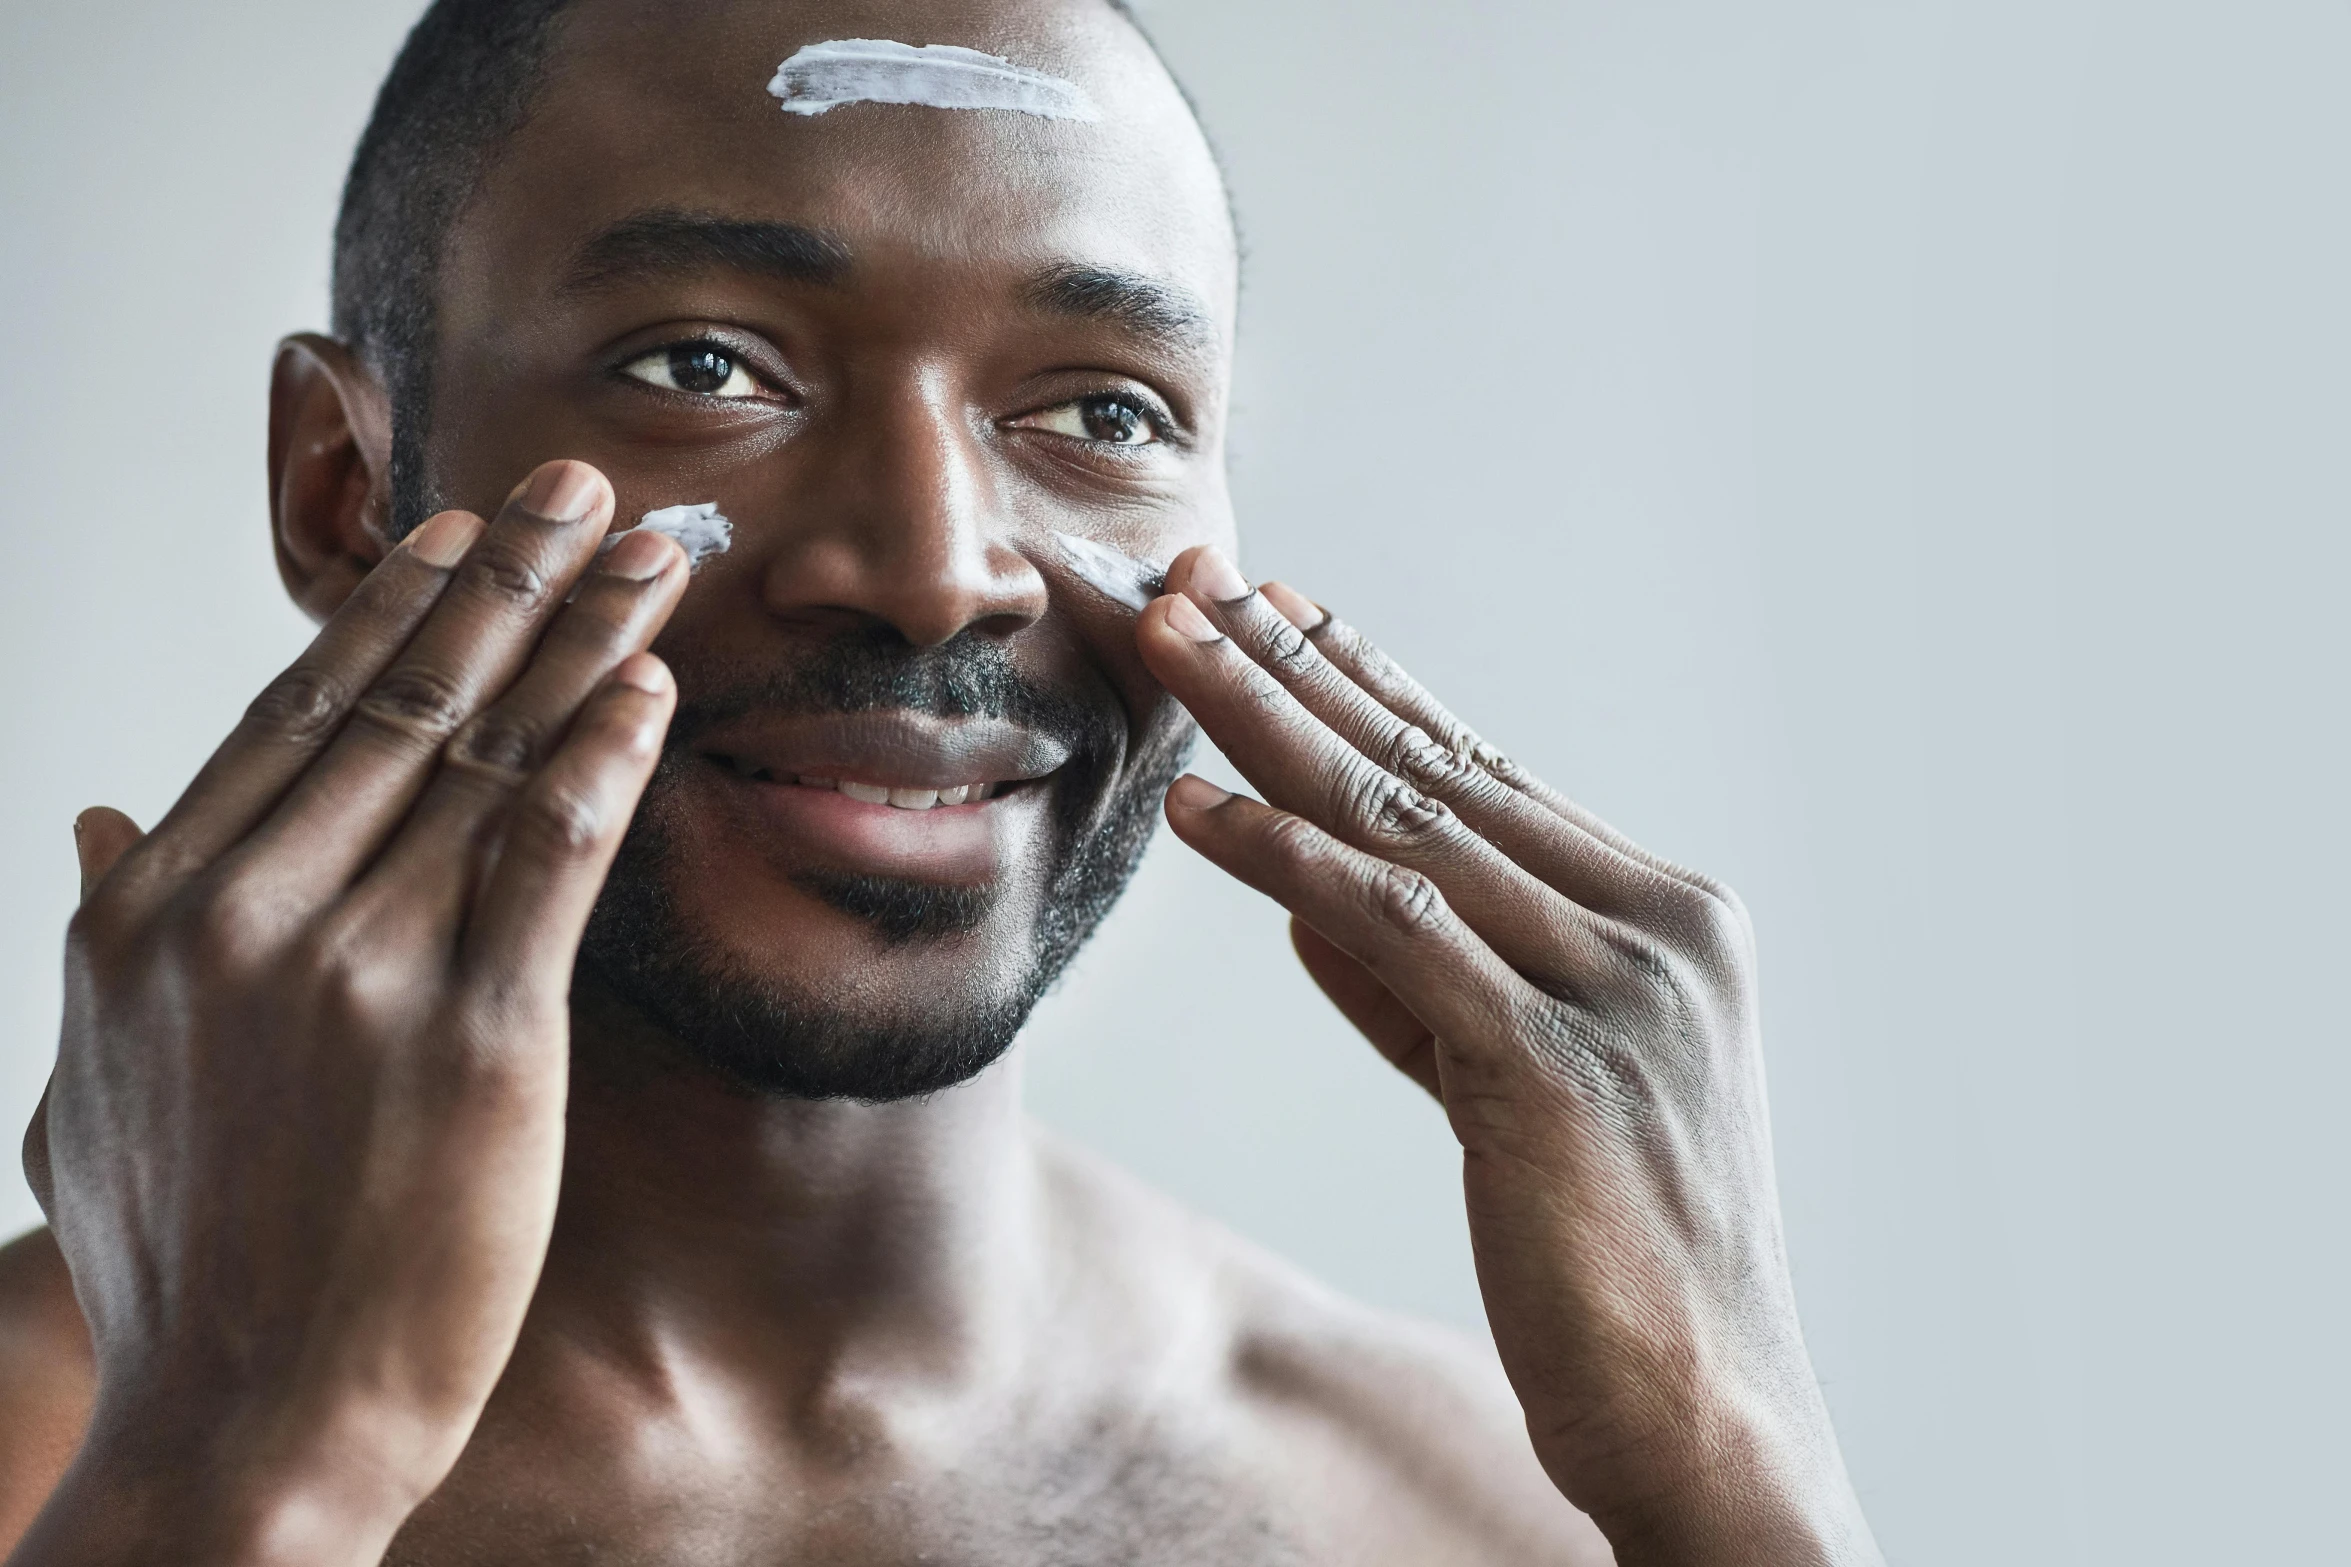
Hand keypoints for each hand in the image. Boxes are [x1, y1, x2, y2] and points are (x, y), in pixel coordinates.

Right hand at [15, 462, 683, 1566]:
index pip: (290, 718)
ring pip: (487, 757)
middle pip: (402, 704)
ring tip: (653, 557)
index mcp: (151, 912)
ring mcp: (358, 969)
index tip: (457, 534)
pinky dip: (607, 760)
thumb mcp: (87, 1084)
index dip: (387, 613)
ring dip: (583, 639)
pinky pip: (552, 858)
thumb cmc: (177, 1269)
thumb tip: (94, 811)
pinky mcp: (473, 1037)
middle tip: (585, 488)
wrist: (239, 1429)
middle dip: (508, 581)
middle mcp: (245, 915)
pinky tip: (656, 687)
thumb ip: (94, 929)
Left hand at [1136, 548, 1879, 1566]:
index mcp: (1669, 919)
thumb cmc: (1611, 1256)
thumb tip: (1301, 896)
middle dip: (1301, 671)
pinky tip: (1200, 808)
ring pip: (1407, 823)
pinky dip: (1285, 859)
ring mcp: (1616, 990)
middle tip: (1198, 585)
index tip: (1282, 613)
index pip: (1488, 774)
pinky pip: (1392, 927)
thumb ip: (1426, 990)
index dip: (1372, 688)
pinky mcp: (1553, 1067)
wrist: (1706, 1418)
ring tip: (1170, 646)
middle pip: (1439, 770)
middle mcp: (1657, 930)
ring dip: (1271, 724)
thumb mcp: (1516, 1088)